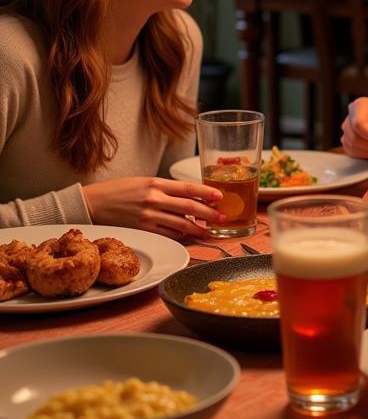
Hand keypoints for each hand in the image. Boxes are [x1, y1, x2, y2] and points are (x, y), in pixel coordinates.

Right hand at [82, 177, 224, 238]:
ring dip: (198, 229)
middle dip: (209, 214)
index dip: (207, 193)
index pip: (189, 188)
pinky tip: (188, 236)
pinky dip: (180, 236)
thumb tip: (190, 198)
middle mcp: (154, 199)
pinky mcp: (143, 230)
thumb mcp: (144, 182)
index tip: (220, 197)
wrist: (93, 203)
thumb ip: (166, 190)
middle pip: (190, 207)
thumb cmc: (119, 191)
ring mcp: (149, 217)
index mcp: (156, 184)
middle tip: (222, 218)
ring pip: (181, 224)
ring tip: (208, 231)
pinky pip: (168, 235)